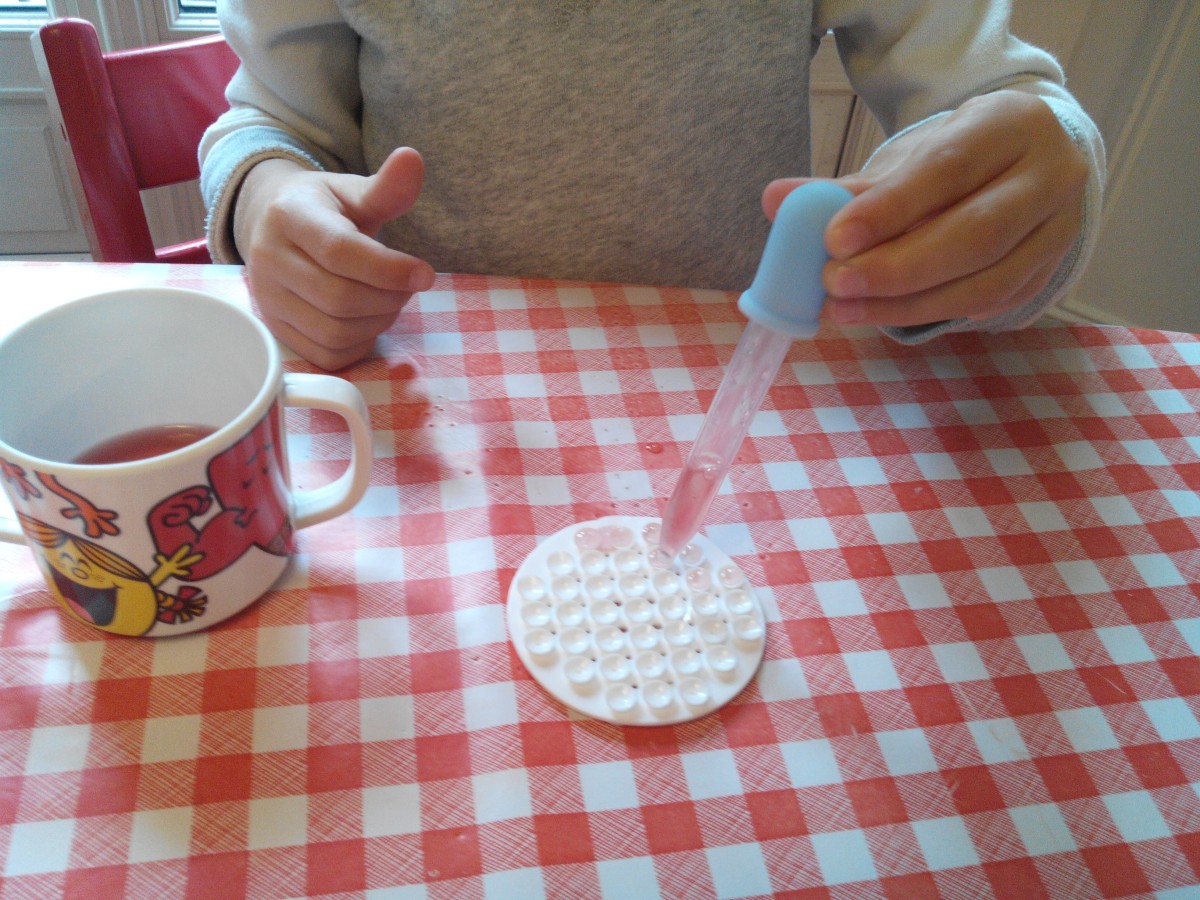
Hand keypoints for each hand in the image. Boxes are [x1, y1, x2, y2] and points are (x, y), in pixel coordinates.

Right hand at [234, 146, 435, 369]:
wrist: (273, 226)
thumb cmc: (324, 209)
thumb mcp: (353, 191)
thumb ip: (386, 187)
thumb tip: (413, 160)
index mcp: (290, 216)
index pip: (340, 251)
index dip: (389, 269)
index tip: (426, 274)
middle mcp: (269, 260)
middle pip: (340, 298)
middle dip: (389, 297)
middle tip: (408, 285)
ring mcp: (268, 300)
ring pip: (335, 332)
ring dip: (378, 321)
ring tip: (389, 299)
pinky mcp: (276, 330)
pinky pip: (327, 355)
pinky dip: (359, 343)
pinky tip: (368, 319)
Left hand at [763, 90, 1087, 328]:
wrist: (1023, 162)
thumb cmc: (955, 158)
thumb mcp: (906, 160)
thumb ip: (844, 186)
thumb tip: (777, 200)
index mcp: (1011, 125)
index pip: (949, 169)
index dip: (891, 209)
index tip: (834, 239)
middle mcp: (1049, 175)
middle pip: (976, 233)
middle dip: (897, 268)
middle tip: (833, 284)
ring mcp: (1057, 230)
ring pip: (986, 281)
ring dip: (907, 305)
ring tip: (844, 309)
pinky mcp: (1046, 273)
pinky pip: (990, 306)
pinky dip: (932, 314)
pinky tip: (883, 315)